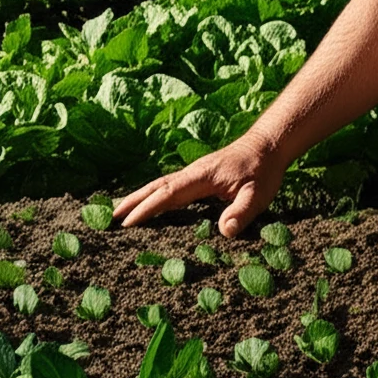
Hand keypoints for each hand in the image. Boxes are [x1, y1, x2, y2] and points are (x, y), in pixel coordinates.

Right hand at [112, 134, 284, 236]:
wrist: (268, 145)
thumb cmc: (263, 169)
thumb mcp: (258, 193)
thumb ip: (241, 211)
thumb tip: (224, 232)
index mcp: (201, 176)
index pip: (168, 193)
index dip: (147, 208)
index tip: (126, 223)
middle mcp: (193, 173)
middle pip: (156, 187)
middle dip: (132, 201)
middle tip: (108, 219)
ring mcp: (195, 174)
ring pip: (162, 186)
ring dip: (140, 198)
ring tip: (119, 215)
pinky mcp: (200, 177)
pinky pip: (172, 188)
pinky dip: (156, 197)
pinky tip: (151, 209)